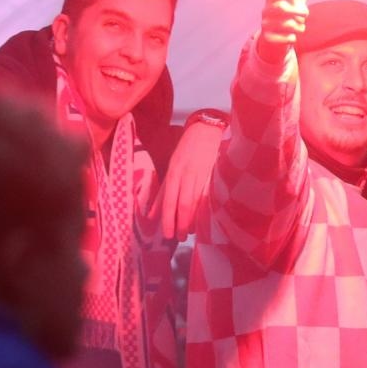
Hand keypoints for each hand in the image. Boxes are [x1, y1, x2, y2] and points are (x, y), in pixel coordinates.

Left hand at [155, 118, 225, 238]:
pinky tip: (205, 219)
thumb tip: (151, 215)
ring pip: (197, 201)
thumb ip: (162, 193)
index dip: (168, 219)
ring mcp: (202, 173)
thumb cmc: (187, 150)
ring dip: (193, 219)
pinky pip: (210, 194)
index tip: (168, 234)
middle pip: (183, 203)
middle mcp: (186, 173)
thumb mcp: (171, 169)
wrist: (207, 129)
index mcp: (174, 172)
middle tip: (180, 238)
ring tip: (190, 232)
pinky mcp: (215, 172)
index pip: (169, 200)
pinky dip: (206, 208)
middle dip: (181, 223)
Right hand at [255, 0, 307, 65]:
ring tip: (301, 26)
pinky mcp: (267, 37)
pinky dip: (290, 38)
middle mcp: (267, 8)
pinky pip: (280, 38)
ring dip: (298, 26)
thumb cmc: (292, 7)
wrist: (279, 31)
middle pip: (282, 8)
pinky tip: (293, 36)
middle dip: (299, 11)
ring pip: (285, 24)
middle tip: (306, 13)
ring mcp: (265, 22)